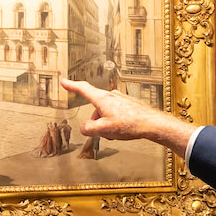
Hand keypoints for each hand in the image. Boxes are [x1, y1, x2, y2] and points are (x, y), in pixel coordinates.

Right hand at [60, 79, 194, 156]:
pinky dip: (116, 123)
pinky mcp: (128, 105)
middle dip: (96, 121)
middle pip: (95, 109)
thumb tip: (84, 127)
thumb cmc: (130, 125)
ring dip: (107, 124)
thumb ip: (88, 129)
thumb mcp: (103, 130)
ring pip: (106, 113)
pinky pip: (115, 114)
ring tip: (117, 133)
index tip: (64, 81)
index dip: (72, 86)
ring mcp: (120, 100)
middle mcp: (111, 96)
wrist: (152, 124)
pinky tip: (124, 130)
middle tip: (105, 133)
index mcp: (102, 99)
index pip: (83, 89)